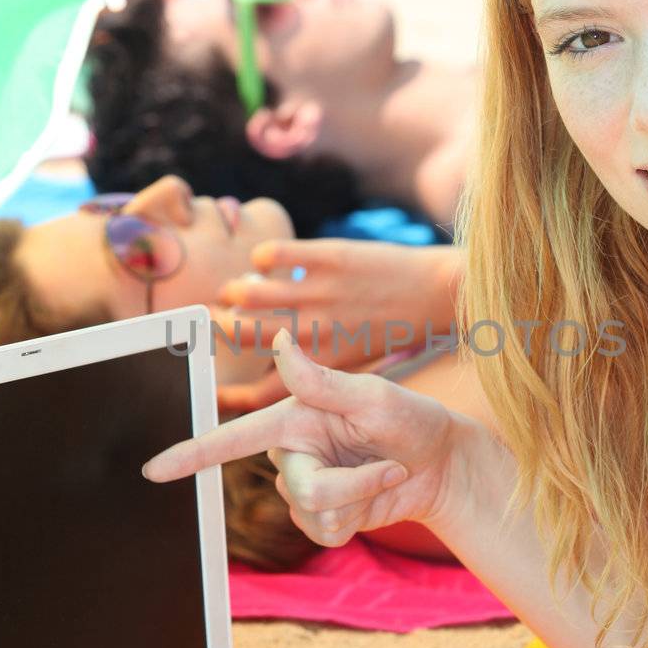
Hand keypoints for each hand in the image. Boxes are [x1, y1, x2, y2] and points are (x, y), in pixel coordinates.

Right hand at [142, 328, 464, 546]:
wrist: (443, 466)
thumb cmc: (413, 420)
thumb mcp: (375, 397)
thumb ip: (322, 381)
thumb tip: (281, 344)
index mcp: (293, 418)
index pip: (234, 438)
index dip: (191, 453)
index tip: (152, 470)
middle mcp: (291, 452)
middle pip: (299, 488)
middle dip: (351, 484)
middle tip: (391, 464)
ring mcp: (306, 486)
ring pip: (314, 514)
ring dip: (359, 499)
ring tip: (386, 474)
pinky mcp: (323, 517)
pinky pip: (324, 534)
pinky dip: (356, 521)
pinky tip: (374, 499)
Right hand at [213, 239, 459, 410]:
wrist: (439, 296)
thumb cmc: (397, 335)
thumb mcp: (356, 370)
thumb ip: (314, 377)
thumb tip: (274, 379)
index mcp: (320, 367)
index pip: (259, 391)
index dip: (225, 393)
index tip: (208, 383)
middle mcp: (314, 332)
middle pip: (242, 333)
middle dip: (220, 325)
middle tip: (215, 318)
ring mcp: (320, 293)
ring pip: (250, 291)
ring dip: (237, 289)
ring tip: (238, 288)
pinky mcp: (329, 258)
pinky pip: (275, 254)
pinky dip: (264, 257)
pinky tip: (268, 260)